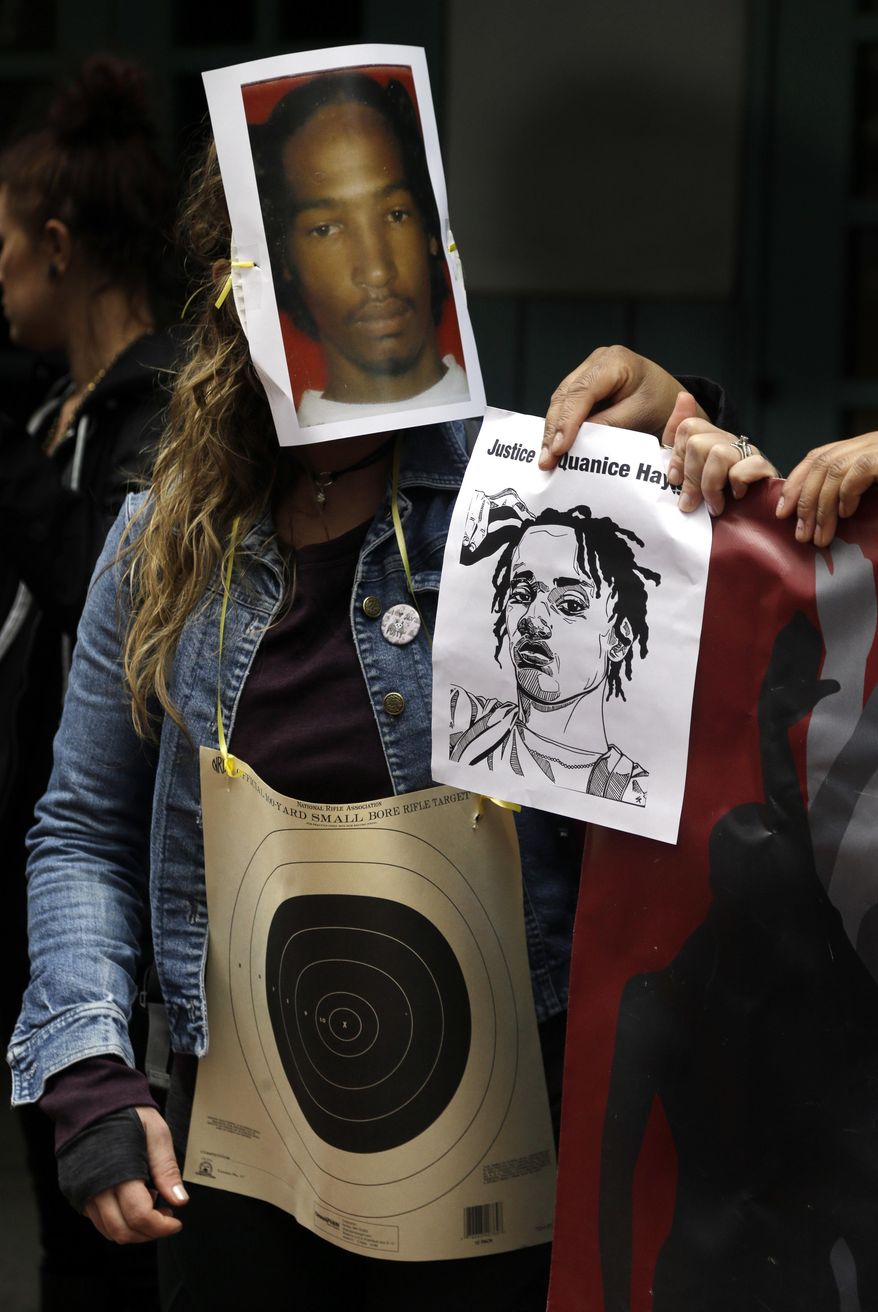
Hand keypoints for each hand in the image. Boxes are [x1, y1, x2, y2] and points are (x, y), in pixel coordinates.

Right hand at [83, 1107, 187, 1243]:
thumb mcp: (156, 1134)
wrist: (93, 1101)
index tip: (176, 1222)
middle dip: (148, 1233)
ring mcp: (82, 1192)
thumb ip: (167, 1170)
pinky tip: (130, 1202)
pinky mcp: (76, 1192)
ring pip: (108, 1230)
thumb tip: (180, 1199)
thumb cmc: (125, 1113)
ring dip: (132, 1229)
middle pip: (122, 1231)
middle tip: (165, 1218)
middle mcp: (95, 1187)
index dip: (162, 1226)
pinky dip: (116, 1221)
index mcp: (118, 1172)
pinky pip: (96, 1219)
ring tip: (149, 1206)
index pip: (139, 1217)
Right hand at [540, 345, 704, 470]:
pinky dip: (560, 429)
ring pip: (560, 402)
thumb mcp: (640, 415)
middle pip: (564, 396)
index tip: (559, 448)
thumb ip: (608, 426)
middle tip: (547, 461)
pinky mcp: (584, 388)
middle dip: (554, 430)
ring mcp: (587, 372)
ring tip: (548, 460)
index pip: (582, 391)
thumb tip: (576, 442)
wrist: (674, 402)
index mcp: (614, 362)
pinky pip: (566, 407)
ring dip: (553, 432)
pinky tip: (554, 449)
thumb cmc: (664, 405)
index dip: (567, 421)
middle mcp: (596, 362)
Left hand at [663, 393, 777, 514]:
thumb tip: (683, 396)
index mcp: (711, 440)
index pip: (687, 427)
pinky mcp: (765, 468)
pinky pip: (747, 466)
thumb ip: (680, 443)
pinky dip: (738, 483)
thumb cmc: (720, 497)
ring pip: (719, 454)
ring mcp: (748, 452)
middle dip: (691, 478)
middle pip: (698, 443)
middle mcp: (729, 441)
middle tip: (692, 503)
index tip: (675, 481)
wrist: (753, 516)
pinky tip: (736, 496)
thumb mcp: (693, 474)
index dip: (677, 456)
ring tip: (714, 506)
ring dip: (711, 486)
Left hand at [776, 431, 877, 545]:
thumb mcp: (872, 483)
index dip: (794, 483)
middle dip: (804, 502)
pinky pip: (857, 473)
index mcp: (856, 448)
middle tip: (800, 533)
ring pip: (833, 472)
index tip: (782, 511)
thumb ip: (847, 488)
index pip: (815, 459)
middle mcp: (863, 444)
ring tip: (820, 536)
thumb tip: (825, 515)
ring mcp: (874, 448)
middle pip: (820, 467)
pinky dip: (847, 494)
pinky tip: (846, 513)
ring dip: (822, 508)